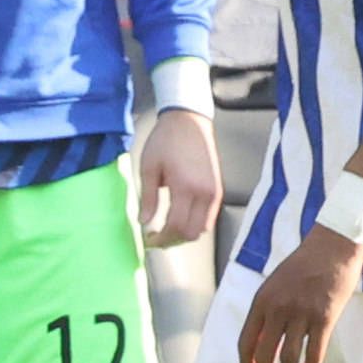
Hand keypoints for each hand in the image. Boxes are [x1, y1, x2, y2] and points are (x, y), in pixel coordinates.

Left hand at [136, 101, 221, 247]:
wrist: (189, 122)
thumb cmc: (166, 141)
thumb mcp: (148, 168)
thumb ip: (148, 198)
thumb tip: (144, 222)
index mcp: (185, 187)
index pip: (176, 226)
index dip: (161, 238)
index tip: (149, 239)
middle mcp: (204, 193)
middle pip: (192, 232)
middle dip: (173, 240)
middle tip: (157, 238)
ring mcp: (214, 192)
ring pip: (203, 228)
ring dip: (185, 233)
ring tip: (168, 229)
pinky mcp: (218, 189)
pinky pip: (209, 216)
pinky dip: (195, 223)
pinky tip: (181, 217)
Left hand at [236, 228, 358, 362]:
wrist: (333, 245)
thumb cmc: (304, 264)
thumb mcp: (275, 284)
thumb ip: (266, 310)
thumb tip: (260, 343)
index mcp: (261, 301)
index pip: (246, 342)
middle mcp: (278, 309)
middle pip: (265, 354)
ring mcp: (302, 313)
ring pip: (289, 356)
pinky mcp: (326, 316)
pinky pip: (315, 349)